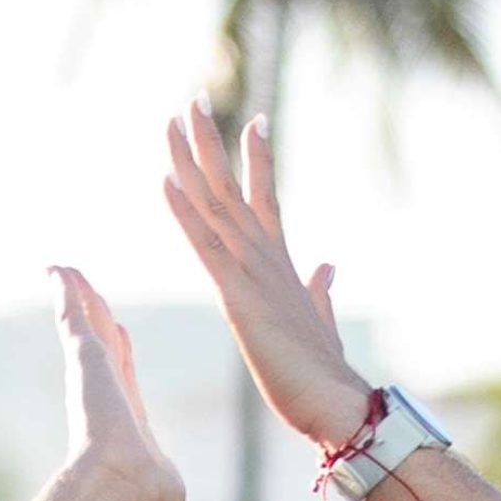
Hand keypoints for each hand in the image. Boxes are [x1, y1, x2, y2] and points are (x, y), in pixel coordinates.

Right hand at [53, 266, 185, 500]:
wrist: (122, 482)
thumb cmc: (145, 495)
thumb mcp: (165, 492)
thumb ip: (166, 489)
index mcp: (125, 415)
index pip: (122, 373)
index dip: (119, 352)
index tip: (118, 333)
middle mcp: (105, 391)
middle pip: (99, 341)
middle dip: (93, 317)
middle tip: (84, 293)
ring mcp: (92, 372)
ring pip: (84, 321)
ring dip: (75, 295)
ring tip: (65, 271)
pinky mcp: (84, 356)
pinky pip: (72, 313)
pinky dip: (65, 291)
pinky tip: (57, 270)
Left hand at [164, 100, 372, 449]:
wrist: (334, 401)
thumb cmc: (324, 372)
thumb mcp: (320, 321)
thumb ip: (320, 290)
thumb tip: (326, 265)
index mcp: (282, 264)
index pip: (265, 198)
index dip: (257, 159)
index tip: (253, 121)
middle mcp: (266, 257)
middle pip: (232, 187)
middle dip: (212, 142)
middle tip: (194, 99)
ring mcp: (252, 273)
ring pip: (215, 204)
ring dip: (192, 161)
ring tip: (177, 119)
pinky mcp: (237, 297)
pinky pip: (204, 246)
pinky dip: (184, 213)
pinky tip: (166, 181)